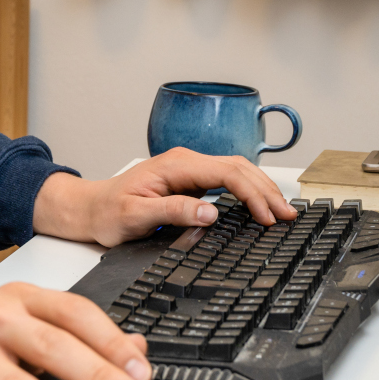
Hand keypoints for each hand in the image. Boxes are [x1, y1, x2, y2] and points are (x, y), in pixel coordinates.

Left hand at [31, 148, 296, 246]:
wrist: (90, 208)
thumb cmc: (108, 213)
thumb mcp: (136, 217)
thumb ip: (174, 212)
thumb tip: (211, 212)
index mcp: (176, 165)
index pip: (227, 173)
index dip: (252, 194)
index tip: (268, 217)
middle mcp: (186, 161)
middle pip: (239, 167)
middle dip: (266, 190)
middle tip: (289, 216)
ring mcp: (189, 169)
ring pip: (236, 171)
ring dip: (261, 189)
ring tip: (282, 211)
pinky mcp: (190, 180)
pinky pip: (227, 180)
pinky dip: (248, 191)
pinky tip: (260, 205)